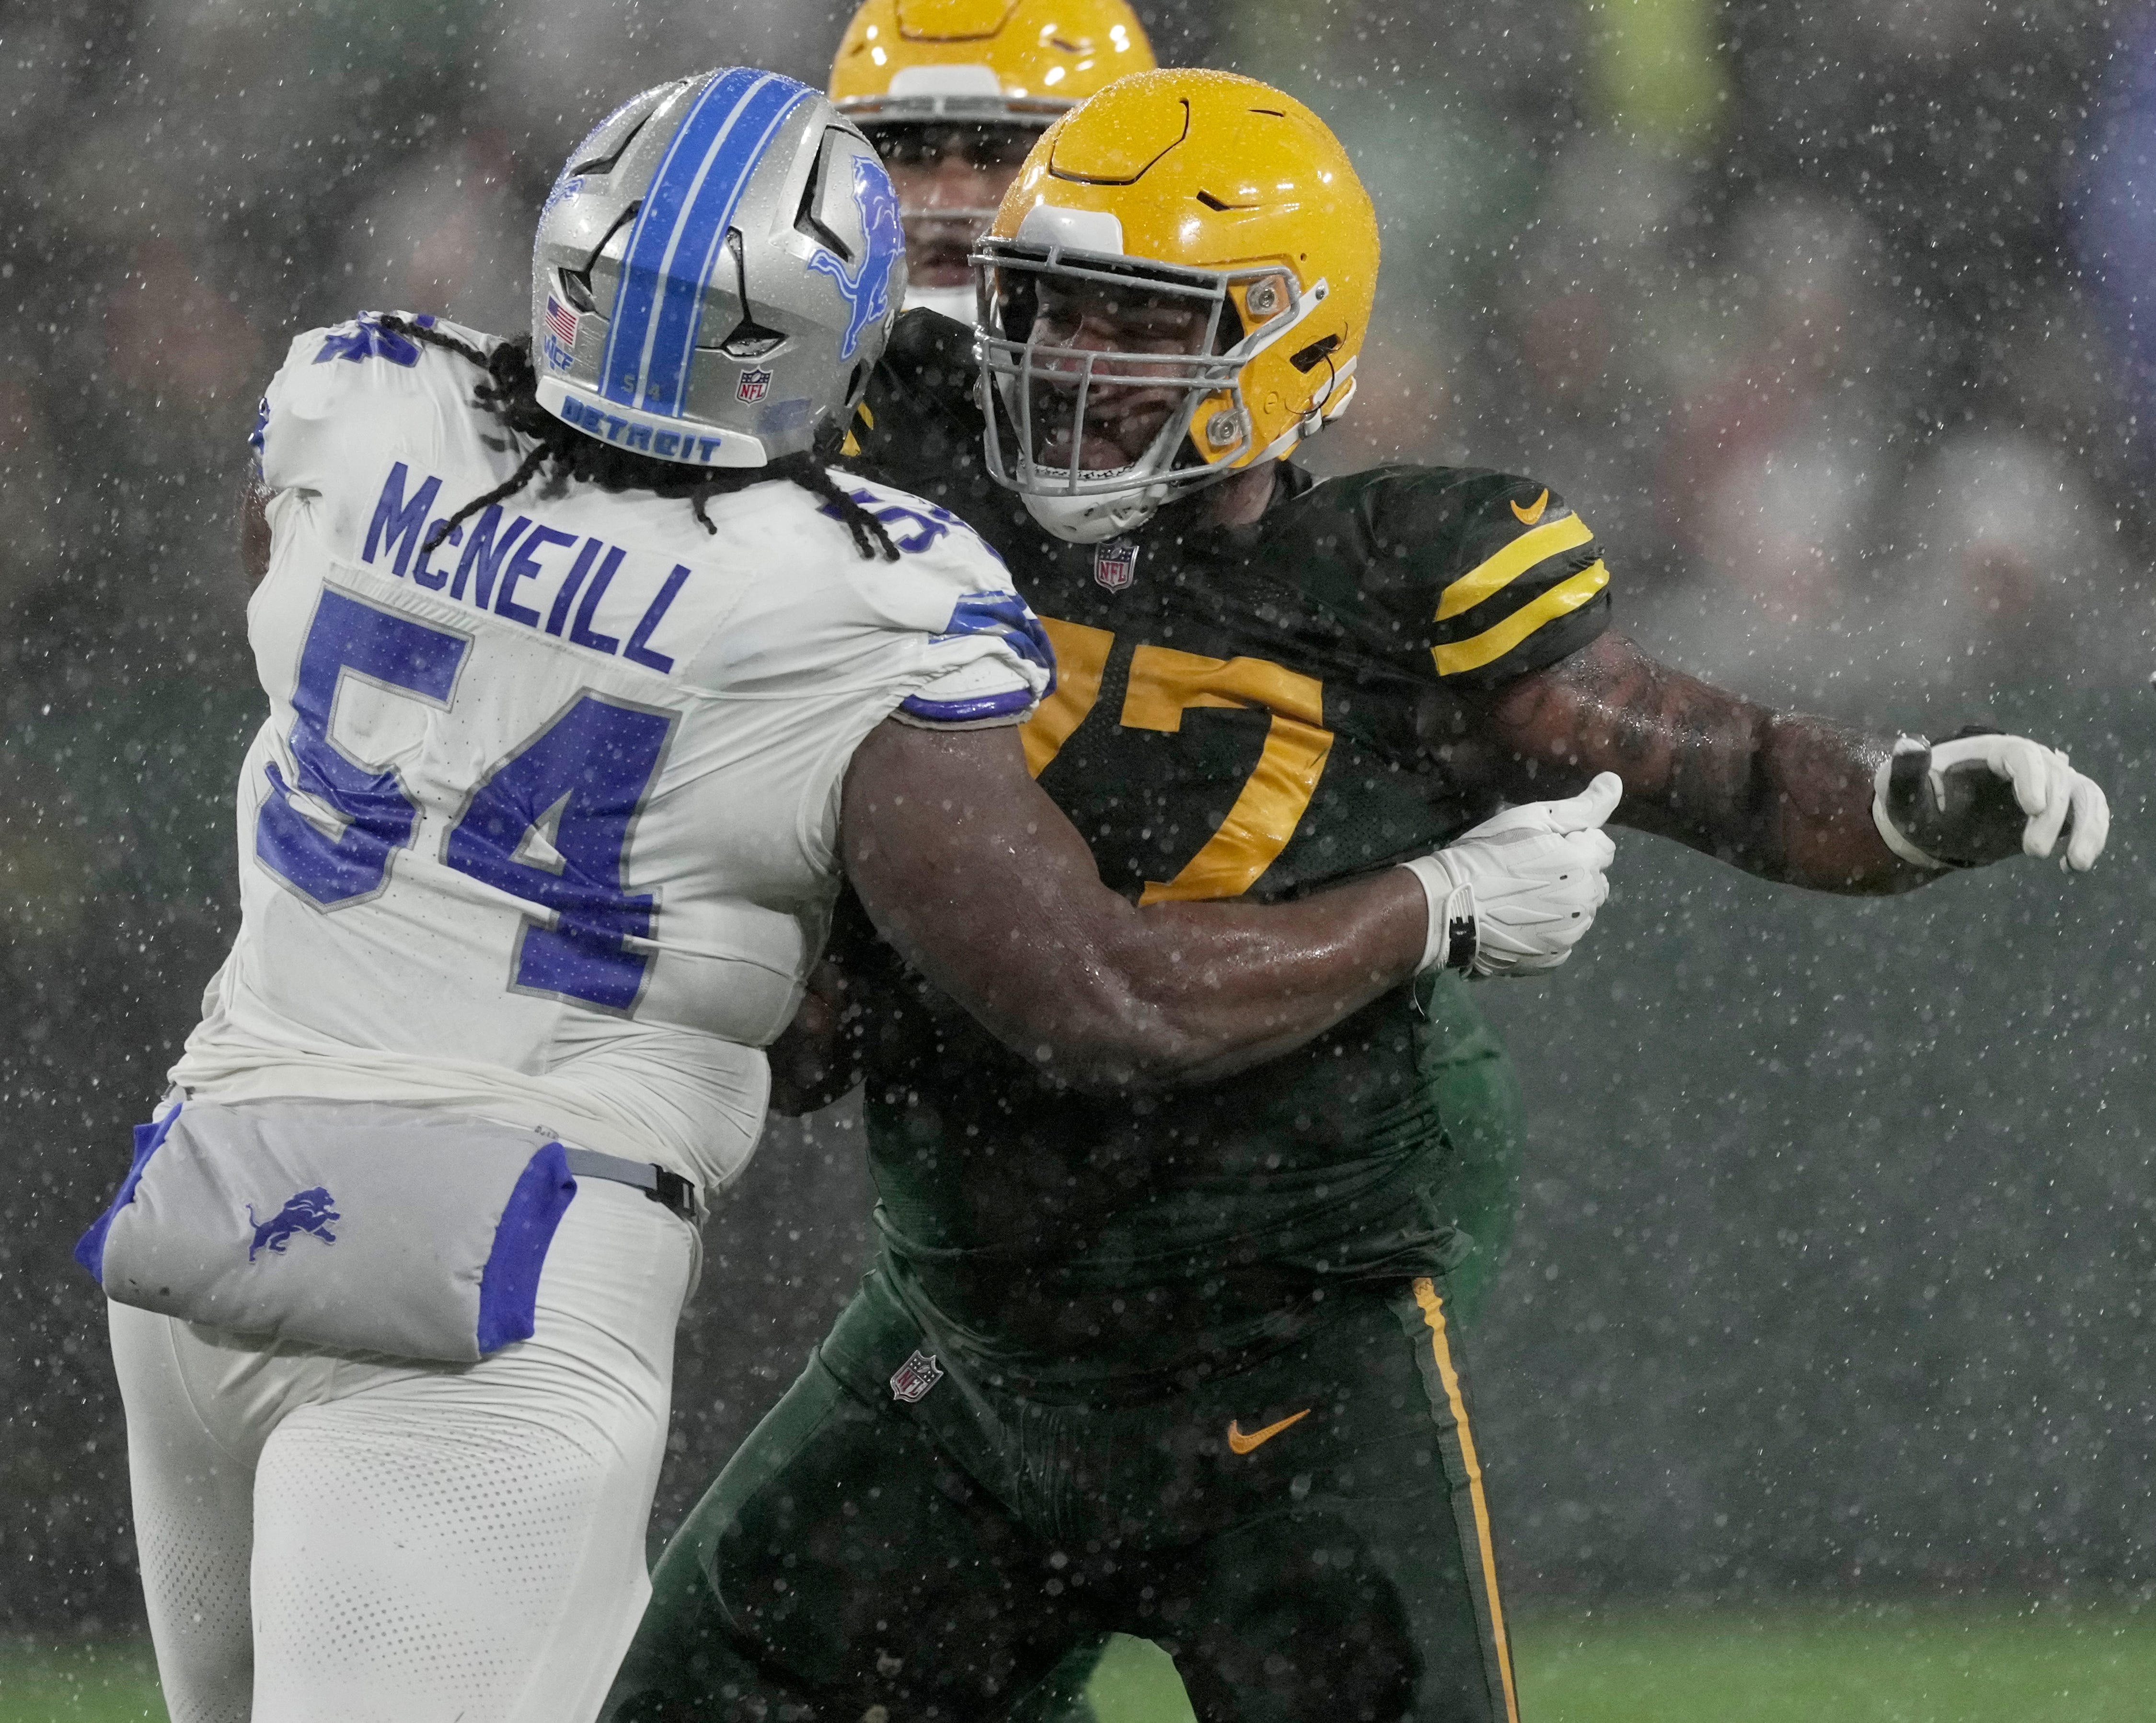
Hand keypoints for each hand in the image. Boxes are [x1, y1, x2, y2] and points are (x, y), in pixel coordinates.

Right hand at [1400, 772, 1622, 976]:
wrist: (1449, 905)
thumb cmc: (1488, 854)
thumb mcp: (1532, 819)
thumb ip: (1582, 806)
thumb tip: (1616, 781)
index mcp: (1585, 864)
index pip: (1601, 848)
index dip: (1573, 843)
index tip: (1542, 846)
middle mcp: (1586, 903)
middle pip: (1595, 883)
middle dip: (1574, 875)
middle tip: (1531, 871)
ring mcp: (1570, 935)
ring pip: (1580, 913)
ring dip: (1563, 904)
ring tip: (1523, 898)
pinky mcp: (1552, 960)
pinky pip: (1562, 941)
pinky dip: (1548, 932)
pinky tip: (1520, 922)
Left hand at [1872, 731, 2108, 871]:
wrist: (1934, 825)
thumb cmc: (1916, 803)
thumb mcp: (1901, 792)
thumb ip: (1905, 773)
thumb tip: (1908, 744)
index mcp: (1991, 752)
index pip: (2022, 755)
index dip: (2032, 777)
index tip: (2033, 807)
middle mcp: (2028, 763)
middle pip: (2055, 779)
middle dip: (2050, 816)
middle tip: (2032, 852)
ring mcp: (2047, 785)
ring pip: (2084, 794)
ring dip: (2089, 827)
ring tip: (2078, 864)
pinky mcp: (2059, 810)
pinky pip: (2089, 814)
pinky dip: (2091, 836)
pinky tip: (2071, 867)